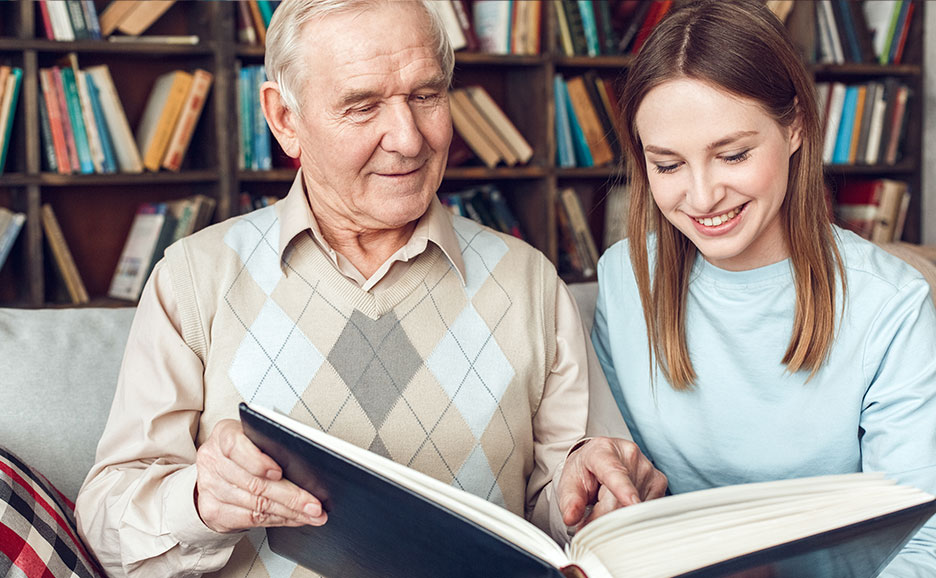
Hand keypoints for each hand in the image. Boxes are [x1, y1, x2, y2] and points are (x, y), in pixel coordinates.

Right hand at [195, 419, 327, 532]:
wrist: (215, 472)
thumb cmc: (245, 450)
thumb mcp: (255, 439)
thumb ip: (273, 446)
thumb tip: (308, 465)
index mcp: (225, 434)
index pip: (237, 446)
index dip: (258, 461)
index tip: (279, 472)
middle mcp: (213, 459)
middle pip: (254, 482)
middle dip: (290, 496)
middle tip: (314, 505)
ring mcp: (209, 487)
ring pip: (256, 504)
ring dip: (290, 512)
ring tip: (311, 514)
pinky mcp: (212, 510)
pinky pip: (250, 519)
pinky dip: (278, 520)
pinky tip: (294, 518)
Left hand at [557, 437, 666, 529]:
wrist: (597, 461)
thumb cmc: (584, 471)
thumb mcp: (569, 484)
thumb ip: (569, 502)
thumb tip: (571, 518)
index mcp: (602, 450)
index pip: (613, 472)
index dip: (623, 489)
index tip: (631, 502)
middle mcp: (628, 454)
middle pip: (621, 500)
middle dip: (605, 516)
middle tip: (591, 516)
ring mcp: (647, 466)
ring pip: (636, 508)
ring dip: (620, 516)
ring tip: (608, 502)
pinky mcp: (659, 480)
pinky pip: (646, 509)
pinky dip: (633, 514)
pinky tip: (623, 503)